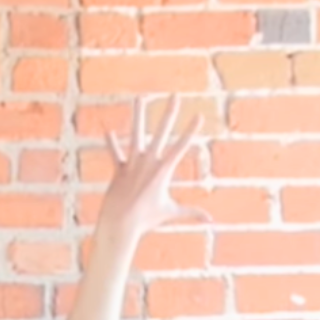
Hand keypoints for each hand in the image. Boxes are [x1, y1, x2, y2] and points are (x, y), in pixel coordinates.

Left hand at [96, 95, 209, 235]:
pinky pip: (114, 154)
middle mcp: (148, 162)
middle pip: (161, 132)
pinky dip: (111, 144)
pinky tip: (108, 132)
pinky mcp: (118, 170)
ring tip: (140, 97)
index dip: (191, 130)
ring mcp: (132, 164)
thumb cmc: (147, 220)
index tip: (198, 114)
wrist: (120, 224)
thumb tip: (211, 221)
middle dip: (169, 113)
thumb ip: (192, 213)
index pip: (181, 146)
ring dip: (138, 115)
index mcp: (162, 170)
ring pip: (136, 134)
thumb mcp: (171, 213)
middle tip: (175, 96)